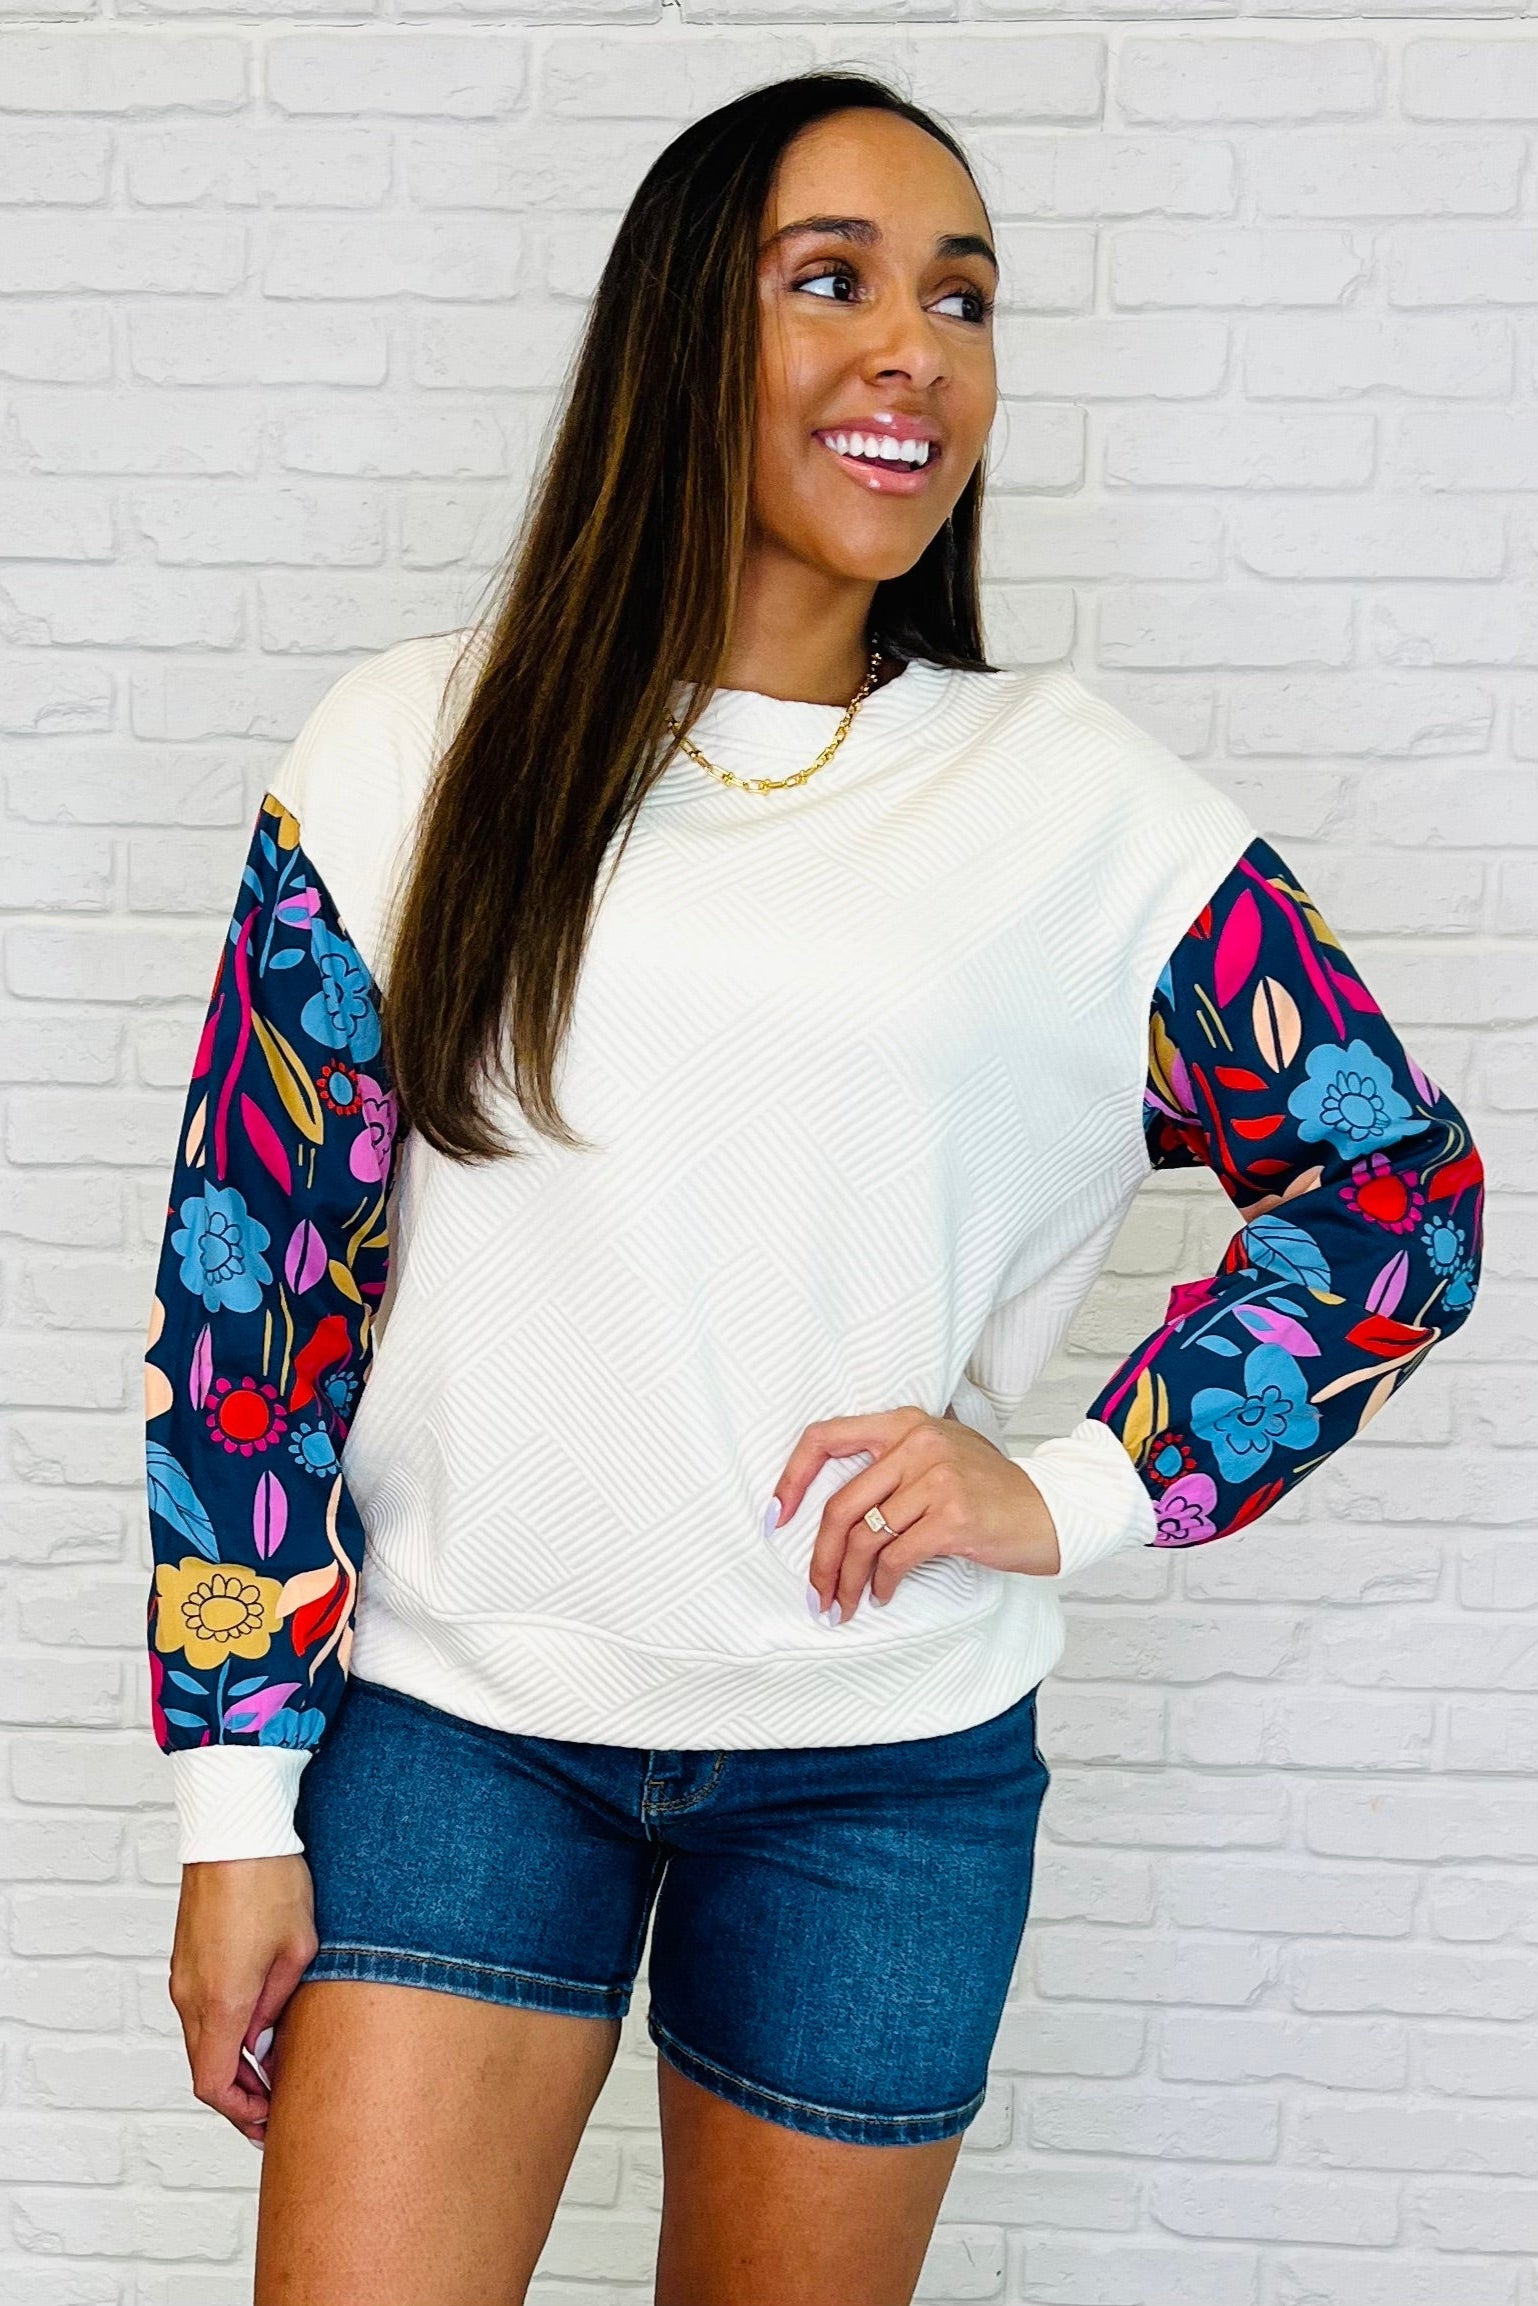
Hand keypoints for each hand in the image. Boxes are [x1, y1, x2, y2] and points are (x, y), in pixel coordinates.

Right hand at [170, 1854, 318, 2146]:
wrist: (234, 1828)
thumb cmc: (271, 1883)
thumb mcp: (297, 1952)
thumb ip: (278, 2008)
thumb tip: (266, 2043)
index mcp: (220, 2003)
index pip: (214, 2086)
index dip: (241, 2114)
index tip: (270, 2123)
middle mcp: (190, 1996)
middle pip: (205, 2068)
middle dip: (241, 2095)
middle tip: (276, 2106)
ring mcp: (183, 1975)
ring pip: (202, 2039)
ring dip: (232, 2060)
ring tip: (273, 2067)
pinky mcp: (186, 1956)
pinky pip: (199, 2010)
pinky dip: (223, 2030)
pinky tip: (256, 2024)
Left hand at [771, 1404, 1061, 1624]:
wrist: (1049, 1510)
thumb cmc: (988, 1490)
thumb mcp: (939, 1457)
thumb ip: (890, 1466)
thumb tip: (829, 1516)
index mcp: (905, 1423)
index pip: (826, 1437)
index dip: (792, 1478)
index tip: (776, 1517)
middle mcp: (918, 1443)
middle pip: (840, 1505)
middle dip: (819, 1559)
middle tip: (815, 1594)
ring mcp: (937, 1478)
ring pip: (864, 1538)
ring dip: (846, 1581)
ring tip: (842, 1605)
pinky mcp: (953, 1516)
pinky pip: (895, 1558)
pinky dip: (882, 1584)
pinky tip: (883, 1596)